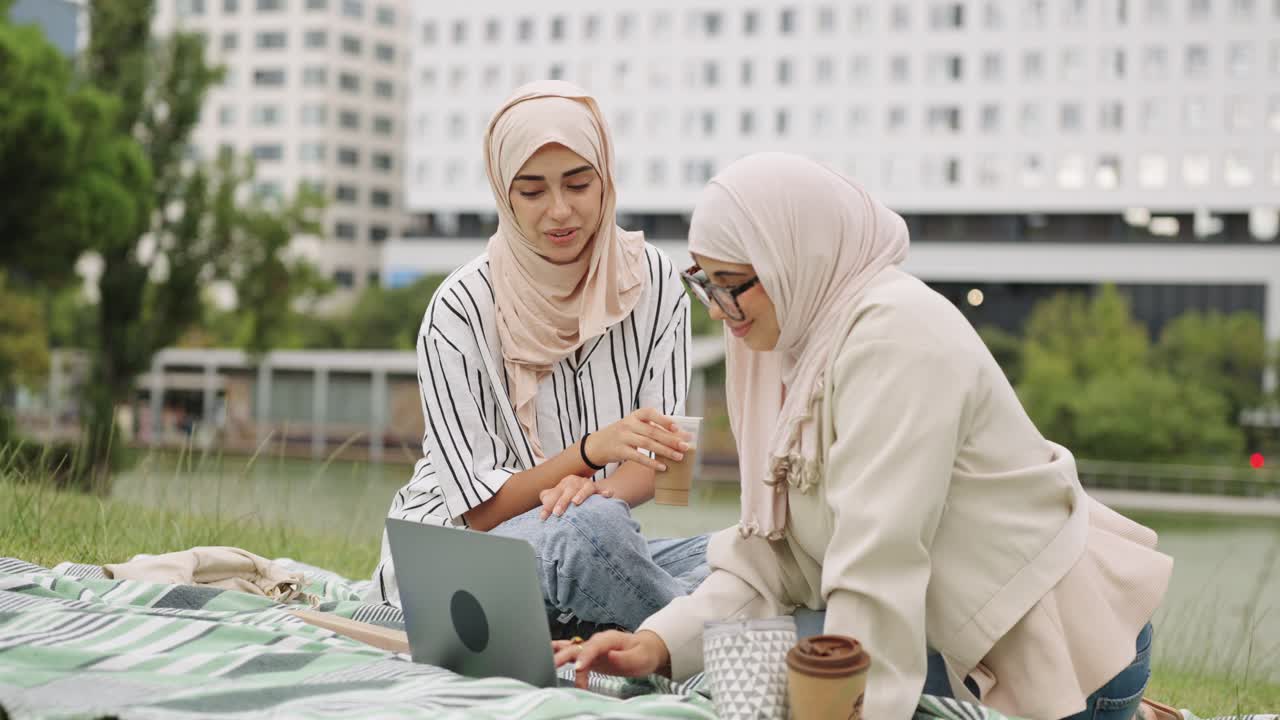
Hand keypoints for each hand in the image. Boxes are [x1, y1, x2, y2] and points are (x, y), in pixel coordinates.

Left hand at [539, 475, 612, 519]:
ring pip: (585, 488)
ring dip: (581, 494)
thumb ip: (549, 497)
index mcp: (565, 483)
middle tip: (557, 513)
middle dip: (562, 501)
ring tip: (575, 503)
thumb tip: (543, 499)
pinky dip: (605, 492)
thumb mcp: (559, 495)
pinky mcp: (599, 490)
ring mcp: (588, 485)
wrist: (588, 488)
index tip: (543, 518)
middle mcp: (576, 482)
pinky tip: (608, 495)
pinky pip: (602, 490)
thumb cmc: (569, 496)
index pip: (555, 493)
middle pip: (569, 489)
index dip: (548, 505)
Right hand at [552, 630, 670, 689]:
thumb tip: (611, 657)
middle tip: (552, 666)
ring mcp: (590, 648)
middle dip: (564, 656)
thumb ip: (625, 658)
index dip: (585, 656)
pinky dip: (559, 656)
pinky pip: (571, 655)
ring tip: (543, 661)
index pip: (594, 646)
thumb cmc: (643, 653)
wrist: (645, 650)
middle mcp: (596, 642)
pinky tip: (547, 659)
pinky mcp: (588, 656)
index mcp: (608, 639)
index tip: (579, 668)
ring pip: (570, 649)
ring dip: (557, 654)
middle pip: (577, 647)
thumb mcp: (639, 657)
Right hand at [582, 408, 690, 472]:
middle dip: (671, 439)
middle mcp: (628, 424)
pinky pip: (638, 457)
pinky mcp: (620, 451)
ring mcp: (623, 437)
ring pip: (647, 444)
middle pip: (652, 431)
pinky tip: (663, 467)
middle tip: (686, 446)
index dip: (664, 420)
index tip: (678, 428)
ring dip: (665, 451)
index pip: (650, 413)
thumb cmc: (622, 435)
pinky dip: (651, 462)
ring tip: (679, 457)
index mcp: (634, 415)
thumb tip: (677, 435)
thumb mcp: (632, 425)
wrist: (597, 445)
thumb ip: (650, 427)